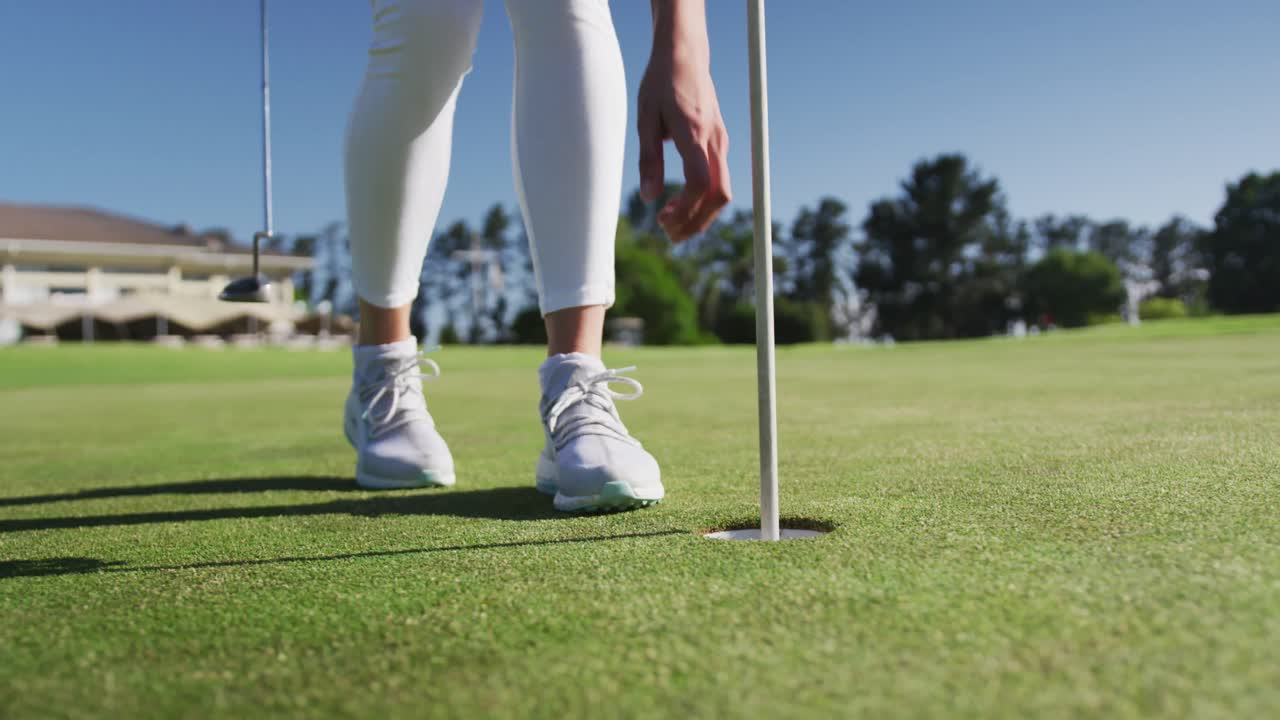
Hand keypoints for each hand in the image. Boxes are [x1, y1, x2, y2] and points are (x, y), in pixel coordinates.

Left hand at [637, 6, 730, 243]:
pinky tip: (682, 205)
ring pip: (722, 191)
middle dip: (697, 222)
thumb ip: (648, 160)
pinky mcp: (719, 141)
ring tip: (674, 227)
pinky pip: (718, 179)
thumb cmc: (660, 83)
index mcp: (693, 134)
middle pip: (719, 196)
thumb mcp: (645, 119)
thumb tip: (649, 198)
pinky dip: (703, 200)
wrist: (685, 55)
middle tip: (669, 236)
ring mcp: (720, 141)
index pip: (700, 184)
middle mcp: (714, 141)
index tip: (662, 219)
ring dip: (702, 215)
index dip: (685, 209)